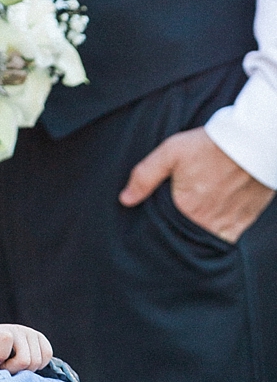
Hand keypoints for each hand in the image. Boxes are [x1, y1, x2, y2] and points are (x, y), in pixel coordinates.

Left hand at [0, 324, 52, 372]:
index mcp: (1, 330)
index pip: (5, 339)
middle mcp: (19, 329)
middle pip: (25, 360)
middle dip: (13, 369)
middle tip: (5, 367)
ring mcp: (32, 334)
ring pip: (36, 361)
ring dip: (24, 370)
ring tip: (14, 366)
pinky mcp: (43, 340)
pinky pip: (47, 356)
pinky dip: (38, 365)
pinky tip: (26, 365)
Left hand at [119, 127, 274, 243]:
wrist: (256, 139)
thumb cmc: (212, 144)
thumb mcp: (173, 151)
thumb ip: (146, 175)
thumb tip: (124, 200)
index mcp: (184, 210)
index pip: (162, 233)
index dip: (157, 232)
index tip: (154, 229)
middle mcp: (203, 224)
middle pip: (182, 240)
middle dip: (175, 237)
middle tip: (172, 230)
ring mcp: (224, 226)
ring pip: (202, 242)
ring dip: (195, 238)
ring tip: (190, 228)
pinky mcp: (241, 224)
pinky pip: (223, 241)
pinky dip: (215, 238)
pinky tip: (209, 228)